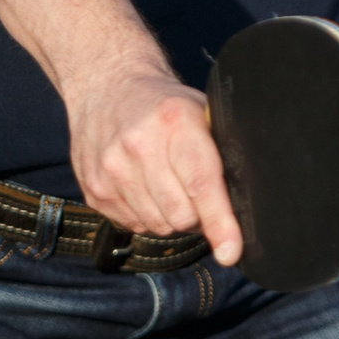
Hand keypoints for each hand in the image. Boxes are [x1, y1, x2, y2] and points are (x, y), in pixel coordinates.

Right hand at [64, 61, 241, 263]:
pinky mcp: (93, 188)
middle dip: (196, 215)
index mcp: (174, 121)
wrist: (104, 86)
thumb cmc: (163, 105)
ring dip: (169, 216)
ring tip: (165, 184)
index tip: (230, 252)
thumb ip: (220, 152)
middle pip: (181, 215)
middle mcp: (138, 145)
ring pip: (158, 225)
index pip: (201, 184)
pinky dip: (145, 214)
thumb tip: (245, 203)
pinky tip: (141, 185)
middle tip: (194, 191)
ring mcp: (110, 168)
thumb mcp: (198, 112)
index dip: (220, 223)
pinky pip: (133, 224)